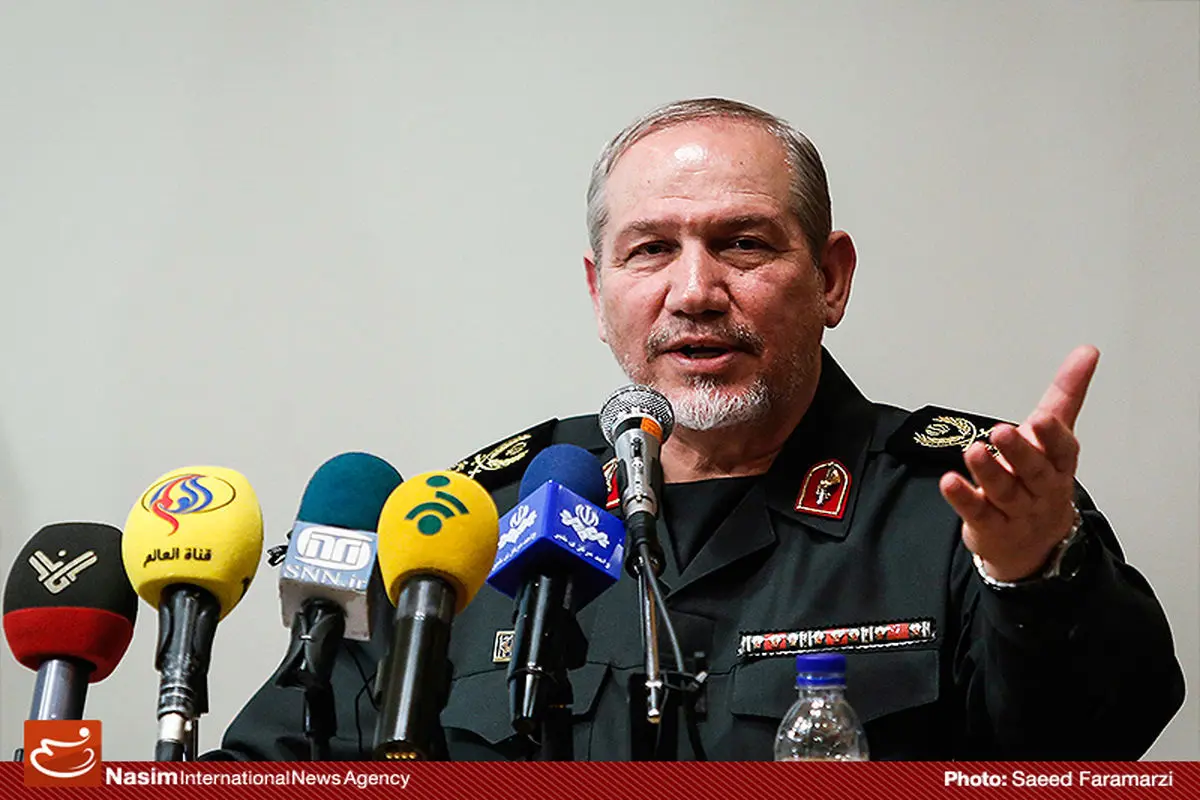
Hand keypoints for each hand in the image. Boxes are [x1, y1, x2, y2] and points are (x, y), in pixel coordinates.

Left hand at [939, 345, 1098, 581]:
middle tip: (1001, 431)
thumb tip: (1087, 351)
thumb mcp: (1054, 436)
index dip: (1053, 436)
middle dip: (1019, 452)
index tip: (1043, 418)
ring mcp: (1016, 510)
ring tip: (973, 451)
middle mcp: (1040, 488)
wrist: (1034, 543)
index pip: (1062, 450)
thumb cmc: (1041, 479)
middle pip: (1032, 471)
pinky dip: (964, 498)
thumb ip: (1066, 393)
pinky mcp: (989, 525)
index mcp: (1058, 464)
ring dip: (989, 472)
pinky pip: (977, 512)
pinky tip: (949, 482)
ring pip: (1004, 492)